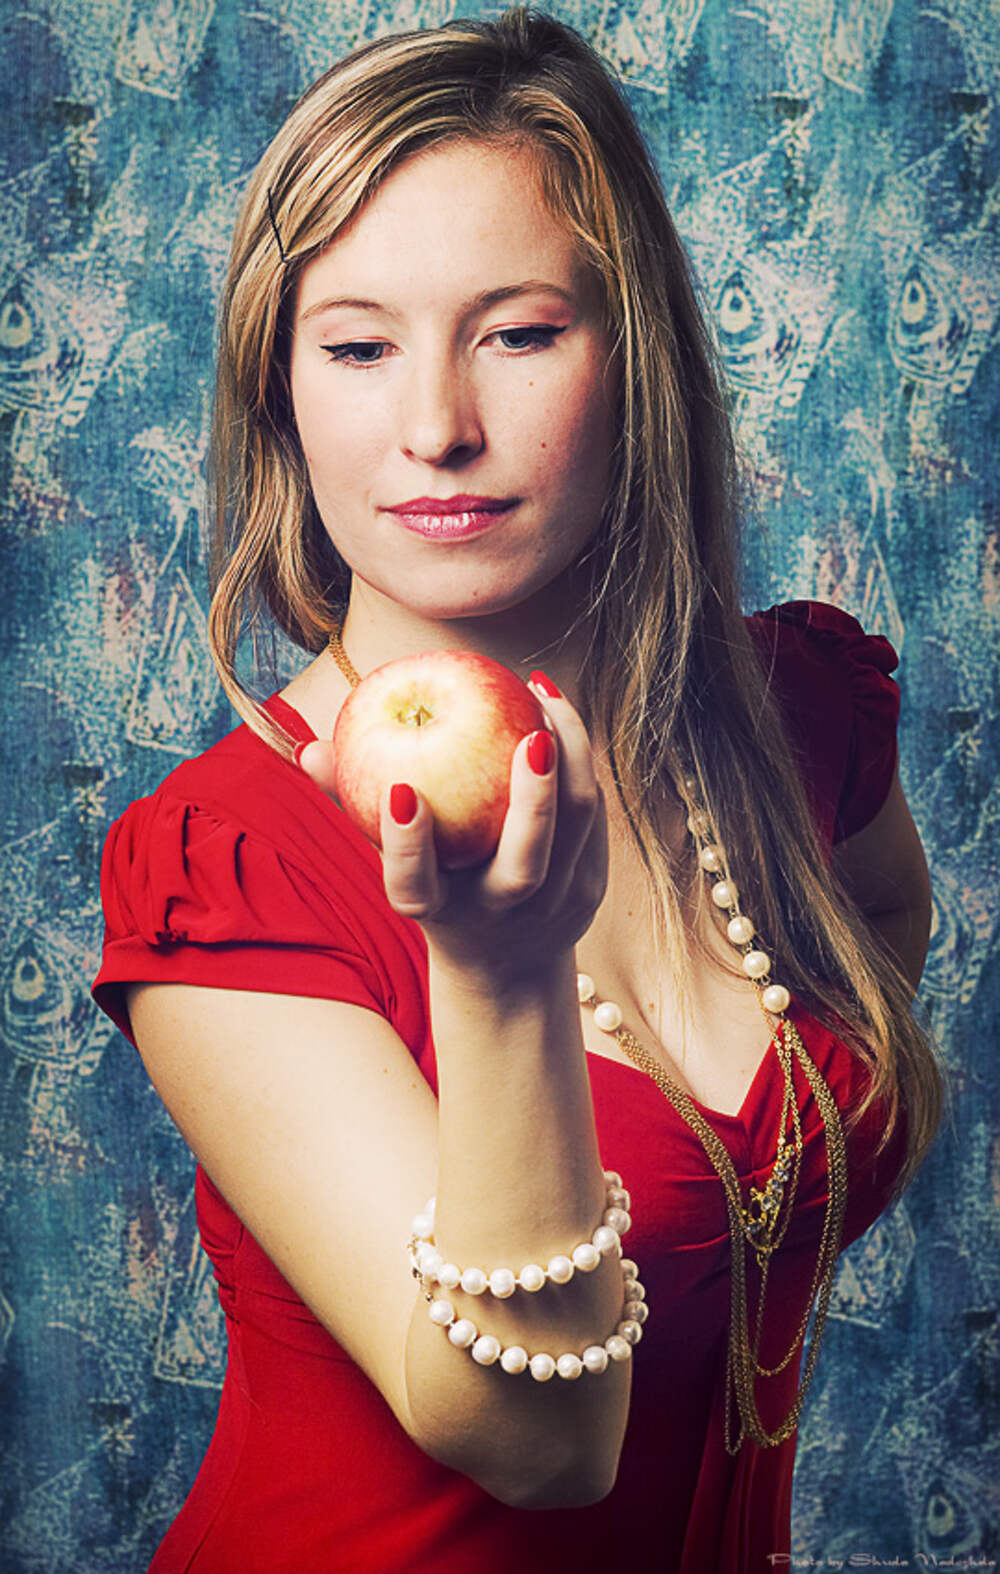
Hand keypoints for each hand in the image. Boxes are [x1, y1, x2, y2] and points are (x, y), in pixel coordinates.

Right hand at [299, 682, 607, 982]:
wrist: (506, 966)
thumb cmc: (437, 888)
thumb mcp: (395, 858)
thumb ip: (352, 804)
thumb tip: (308, 750)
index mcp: (437, 913)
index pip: (414, 886)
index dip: (405, 846)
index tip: (401, 791)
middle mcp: (499, 915)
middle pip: (524, 865)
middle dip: (533, 800)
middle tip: (530, 732)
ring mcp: (554, 906)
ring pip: (575, 829)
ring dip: (571, 757)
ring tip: (545, 696)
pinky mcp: (590, 887)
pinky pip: (592, 817)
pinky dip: (581, 763)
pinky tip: (560, 714)